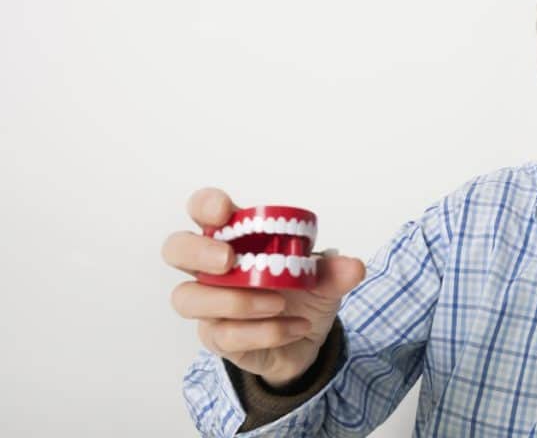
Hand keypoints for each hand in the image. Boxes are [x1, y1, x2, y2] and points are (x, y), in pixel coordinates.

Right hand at [162, 188, 364, 387]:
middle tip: (229, 260)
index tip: (225, 210)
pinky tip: (294, 327)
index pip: (202, 210)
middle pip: (175, 250)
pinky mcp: (217, 337)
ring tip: (279, 304)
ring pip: (187, 298)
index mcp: (235, 239)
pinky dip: (265, 331)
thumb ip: (335, 270)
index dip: (206, 205)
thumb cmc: (303, 294)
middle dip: (197, 252)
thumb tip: (353, 266)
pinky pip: (226, 335)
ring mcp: (209, 304)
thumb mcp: (326, 279)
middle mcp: (212, 268)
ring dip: (235, 301)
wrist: (307, 340)